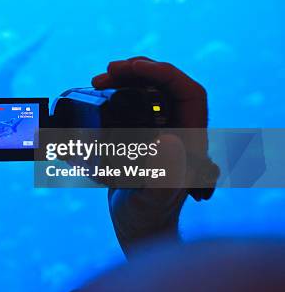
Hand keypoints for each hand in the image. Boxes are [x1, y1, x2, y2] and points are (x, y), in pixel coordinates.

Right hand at [92, 57, 208, 256]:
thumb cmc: (147, 215)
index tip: (134, 68)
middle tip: (107, 72)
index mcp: (191, 138)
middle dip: (139, 71)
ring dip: (125, 78)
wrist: (136, 223)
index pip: (189, 92)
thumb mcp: (153, 197)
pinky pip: (134, 99)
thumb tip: (170, 139)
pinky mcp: (142, 131)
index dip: (165, 74)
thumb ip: (164, 174)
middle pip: (167, 85)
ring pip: (150, 89)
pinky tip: (99, 90)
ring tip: (99, 79)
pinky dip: (116, 90)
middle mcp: (179, 128)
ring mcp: (160, 128)